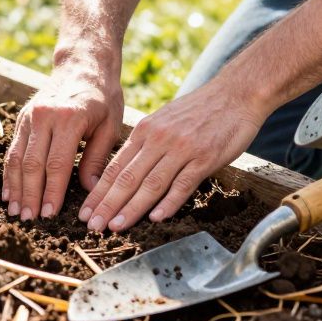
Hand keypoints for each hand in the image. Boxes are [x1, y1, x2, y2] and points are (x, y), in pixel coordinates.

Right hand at [3, 65, 123, 220]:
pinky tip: (8, 192)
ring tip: (15, 212)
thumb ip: (97, 158)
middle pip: (33, 164)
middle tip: (28, 220)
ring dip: (15, 188)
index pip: (57, 164)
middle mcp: (44, 116)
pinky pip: (12, 149)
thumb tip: (90, 191)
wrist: (83, 64)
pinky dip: (9, 173)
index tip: (49, 215)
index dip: (51, 192)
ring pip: (17, 158)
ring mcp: (29, 116)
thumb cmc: (103, 96)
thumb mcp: (110, 125)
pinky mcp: (22, 118)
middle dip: (30, 195)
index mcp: (70, 118)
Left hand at [80, 79, 262, 231]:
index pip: (115, 167)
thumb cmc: (200, 110)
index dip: (98, 193)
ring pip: (151, 183)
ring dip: (131, 208)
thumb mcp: (164, 120)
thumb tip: (127, 170)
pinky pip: (183, 183)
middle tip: (92, 227)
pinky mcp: (205, 157)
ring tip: (115, 227)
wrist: (236, 93)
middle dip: (107, 205)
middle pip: (127, 178)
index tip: (86, 213)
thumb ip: (146, 143)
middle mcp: (159, 139)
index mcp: (145, 131)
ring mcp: (182, 148)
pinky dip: (168, 202)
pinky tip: (156, 218)